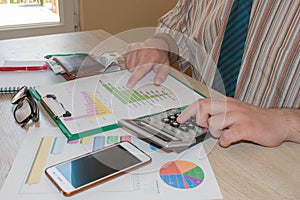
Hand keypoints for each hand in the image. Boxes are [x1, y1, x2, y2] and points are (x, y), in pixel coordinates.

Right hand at [125, 38, 169, 87]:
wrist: (157, 44)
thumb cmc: (160, 56)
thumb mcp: (165, 66)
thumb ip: (161, 75)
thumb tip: (157, 82)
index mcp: (153, 55)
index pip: (142, 68)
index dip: (135, 77)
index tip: (129, 84)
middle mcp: (143, 49)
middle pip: (134, 68)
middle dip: (138, 72)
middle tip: (146, 68)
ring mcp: (136, 47)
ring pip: (129, 65)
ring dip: (134, 67)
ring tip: (142, 64)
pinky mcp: (131, 46)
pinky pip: (126, 60)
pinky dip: (131, 63)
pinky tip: (137, 60)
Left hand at [177, 97, 299, 146]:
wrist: (277, 122)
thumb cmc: (253, 118)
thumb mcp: (233, 110)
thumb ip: (217, 114)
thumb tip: (200, 121)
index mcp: (225, 102)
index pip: (200, 102)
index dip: (187, 111)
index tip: (179, 119)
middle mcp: (230, 106)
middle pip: (203, 108)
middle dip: (199, 120)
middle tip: (206, 126)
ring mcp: (238, 116)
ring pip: (213, 124)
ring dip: (215, 133)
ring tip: (224, 133)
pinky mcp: (245, 128)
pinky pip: (226, 136)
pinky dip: (225, 141)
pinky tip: (230, 139)